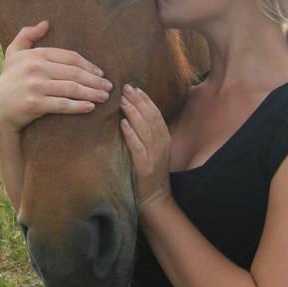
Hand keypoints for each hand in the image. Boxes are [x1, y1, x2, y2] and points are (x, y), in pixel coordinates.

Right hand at [0, 21, 111, 133]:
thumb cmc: (9, 80)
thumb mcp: (13, 54)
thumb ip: (27, 35)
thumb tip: (46, 23)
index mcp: (35, 55)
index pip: (70, 57)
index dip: (88, 65)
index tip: (101, 73)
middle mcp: (35, 68)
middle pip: (74, 73)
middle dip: (95, 80)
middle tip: (109, 87)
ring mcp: (35, 86)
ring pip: (71, 88)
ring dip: (92, 93)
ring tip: (104, 97)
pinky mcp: (35, 104)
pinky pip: (62, 104)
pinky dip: (78, 106)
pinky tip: (90, 107)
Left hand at [120, 84, 171, 210]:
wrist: (155, 199)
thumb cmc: (150, 172)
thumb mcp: (153, 150)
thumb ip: (147, 133)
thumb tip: (133, 113)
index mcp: (165, 138)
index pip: (156, 114)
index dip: (146, 100)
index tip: (135, 87)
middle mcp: (162, 145)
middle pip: (151, 118)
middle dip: (139, 101)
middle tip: (126, 88)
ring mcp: (154, 156)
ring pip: (145, 130)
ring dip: (134, 113)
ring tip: (123, 101)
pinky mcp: (145, 167)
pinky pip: (138, 148)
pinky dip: (131, 135)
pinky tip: (123, 124)